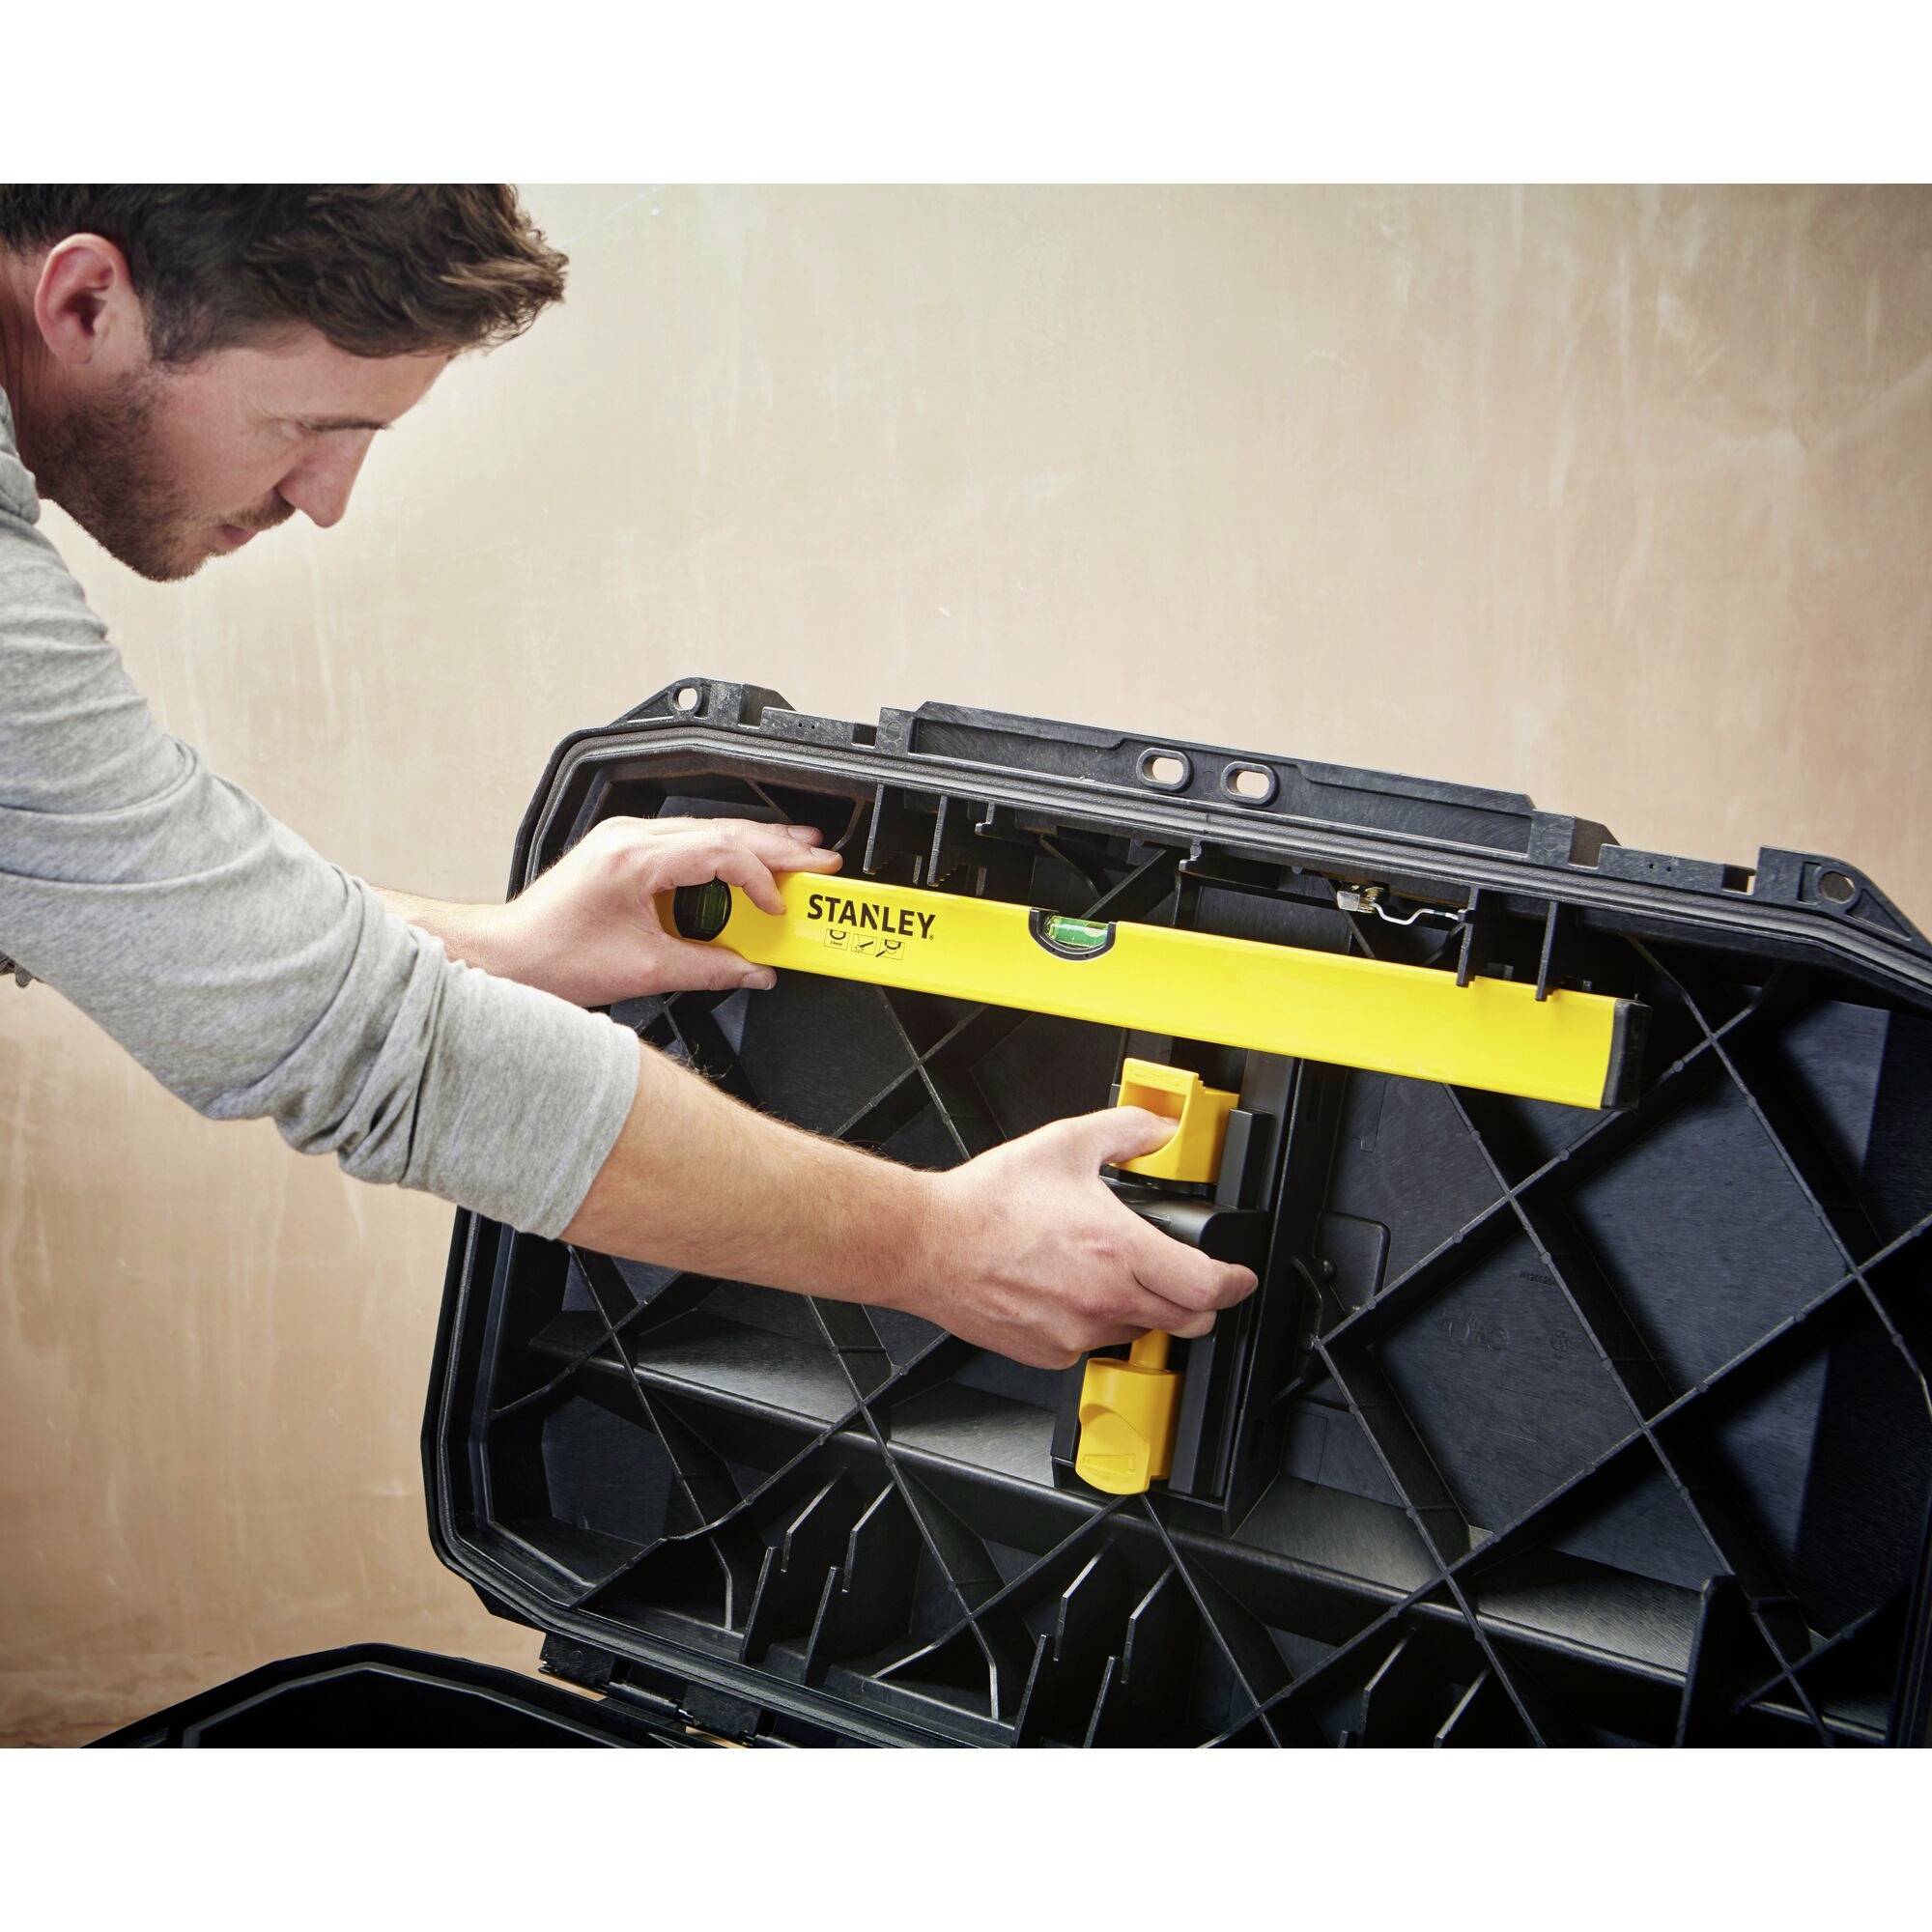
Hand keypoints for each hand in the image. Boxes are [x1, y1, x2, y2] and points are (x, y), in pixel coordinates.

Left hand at [496, 815, 841, 1005]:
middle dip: (777, 844)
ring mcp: (625, 839)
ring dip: (755, 843)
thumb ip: (711, 969)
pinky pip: (686, 841)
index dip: (762, 877)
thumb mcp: (645, 971)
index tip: (781, 905)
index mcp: (635, 858)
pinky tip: (747, 863)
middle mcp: (630, 837)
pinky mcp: (623, 850)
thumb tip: (755, 971)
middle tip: (820, 858)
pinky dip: (723, 853)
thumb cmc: (554, 958)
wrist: (506, 956)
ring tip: (798, 852)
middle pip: (721, 829)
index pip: (720, 851)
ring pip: (707, 829)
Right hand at [911, 1107, 1259, 1367]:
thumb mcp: (1065, 1144)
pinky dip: (1097, 1321)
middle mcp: (1104, 1300)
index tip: (1239, 1276)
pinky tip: (1071, 1289)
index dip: (1235, 1282)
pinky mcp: (1050, 1354)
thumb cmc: (986, 1203)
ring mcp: (1077, 1334)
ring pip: (1141, 1332)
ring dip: (1144, 1309)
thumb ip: (1126, 1131)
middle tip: (1187, 1276)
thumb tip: (1162, 1130)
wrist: (926, 1243)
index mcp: (1119, 1251)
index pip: (1208, 1287)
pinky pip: (1094, 1343)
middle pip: (1188, 1321)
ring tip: (1111, 1272)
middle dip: (1198, 1300)